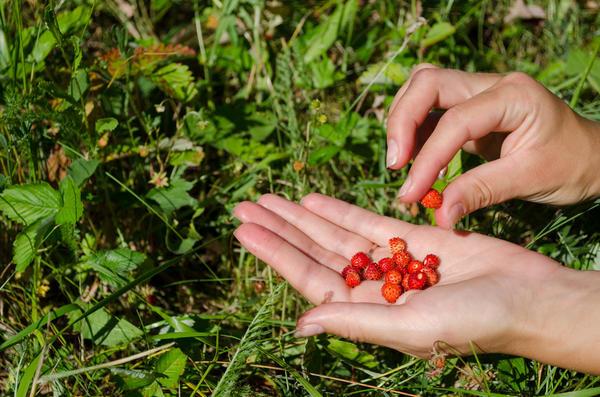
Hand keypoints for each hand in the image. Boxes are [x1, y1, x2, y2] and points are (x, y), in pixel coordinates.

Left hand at [233, 193, 599, 372]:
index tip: (243, 230)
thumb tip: (301, 324)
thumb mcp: (410, 327)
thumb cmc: (475, 322)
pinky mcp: (413, 239)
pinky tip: (314, 198)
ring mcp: (390, 261)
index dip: (274, 252)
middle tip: (243, 206)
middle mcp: (371, 286)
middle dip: (279, 228)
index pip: (307, 276)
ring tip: (269, 198)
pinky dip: (340, 209)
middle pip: (313, 251)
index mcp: (364, 311)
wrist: (529, 299)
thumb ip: (354, 321)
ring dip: (302, 215)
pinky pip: (367, 221)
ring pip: (335, 233)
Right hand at [386, 64, 599, 228]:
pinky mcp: (470, 108)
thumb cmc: (571, 165)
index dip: (427, 158)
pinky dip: (415, 133)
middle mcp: (491, 84)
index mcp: (513, 95)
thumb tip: (439, 215)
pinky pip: (431, 110)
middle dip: (402, 121)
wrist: (592, 156)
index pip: (455, 120)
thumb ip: (481, 192)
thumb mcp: (530, 179)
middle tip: (395, 165)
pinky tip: (419, 162)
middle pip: (428, 82)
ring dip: (403, 123)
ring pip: (423, 89)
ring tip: (402, 164)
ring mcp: (479, 92)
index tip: (411, 193)